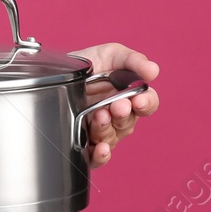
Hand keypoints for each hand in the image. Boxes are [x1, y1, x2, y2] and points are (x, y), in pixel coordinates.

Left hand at [69, 42, 159, 167]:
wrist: (56, 71)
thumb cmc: (88, 64)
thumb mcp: (112, 54)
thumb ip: (133, 60)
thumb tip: (153, 70)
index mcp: (129, 96)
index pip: (147, 105)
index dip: (146, 104)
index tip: (138, 100)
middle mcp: (118, 116)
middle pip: (128, 122)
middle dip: (122, 114)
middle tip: (116, 106)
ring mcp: (102, 130)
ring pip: (112, 137)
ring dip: (107, 129)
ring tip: (99, 116)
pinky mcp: (85, 143)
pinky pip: (96, 157)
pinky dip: (101, 156)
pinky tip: (100, 149)